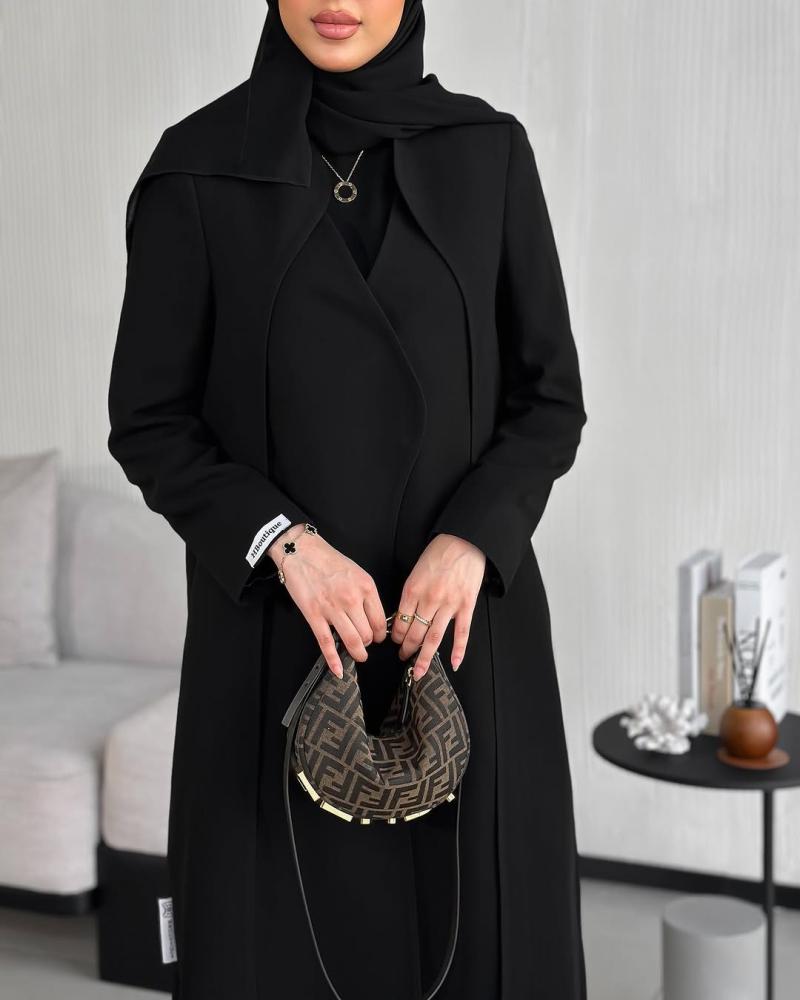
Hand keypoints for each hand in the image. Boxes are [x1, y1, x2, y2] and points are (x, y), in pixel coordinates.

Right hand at [268, 526, 386, 677]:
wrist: (302, 551)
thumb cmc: (329, 560)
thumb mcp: (357, 572)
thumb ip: (367, 594)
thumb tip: (373, 616)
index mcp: (366, 587)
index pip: (380, 621)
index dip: (380, 634)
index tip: (378, 637)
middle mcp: (351, 599)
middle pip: (367, 634)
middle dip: (368, 643)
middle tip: (365, 644)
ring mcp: (332, 608)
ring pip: (352, 641)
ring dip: (357, 653)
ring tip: (358, 655)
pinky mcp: (314, 615)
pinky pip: (326, 642)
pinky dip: (333, 660)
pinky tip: (338, 669)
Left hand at [390, 533, 485, 680]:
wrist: (464, 541)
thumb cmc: (439, 553)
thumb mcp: (416, 571)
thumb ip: (410, 593)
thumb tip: (403, 615)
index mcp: (413, 589)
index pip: (400, 621)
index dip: (395, 635)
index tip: (395, 641)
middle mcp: (430, 599)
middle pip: (415, 633)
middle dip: (407, 649)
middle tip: (403, 657)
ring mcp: (450, 604)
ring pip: (434, 638)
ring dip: (425, 657)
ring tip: (418, 670)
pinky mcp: (466, 605)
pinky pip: (462, 633)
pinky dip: (458, 650)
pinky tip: (454, 663)